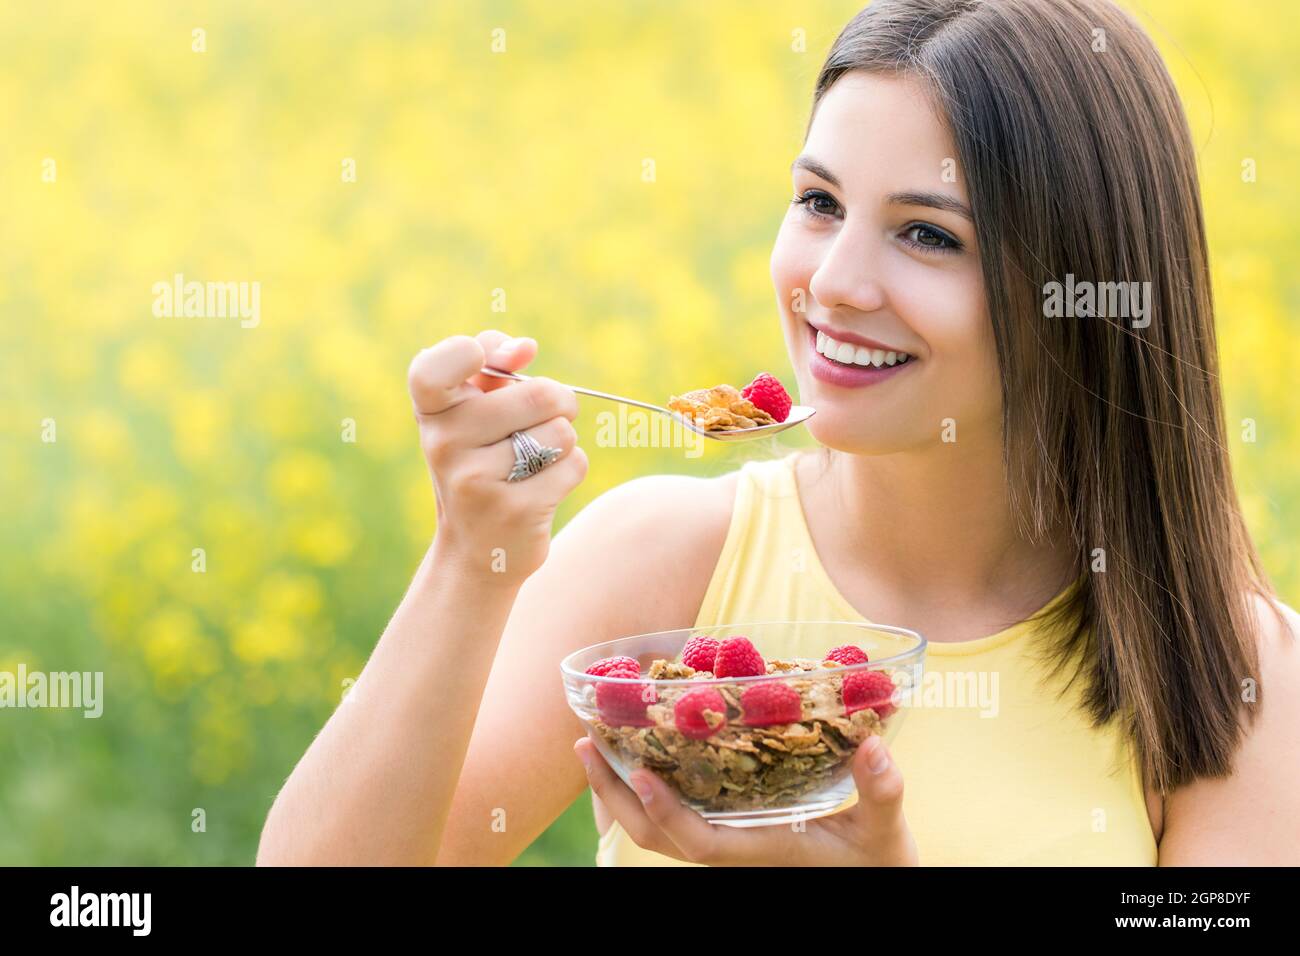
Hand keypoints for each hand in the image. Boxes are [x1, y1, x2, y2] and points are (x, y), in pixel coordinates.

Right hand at [409, 330, 587, 586]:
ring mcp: (475, 480)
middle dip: (560, 402)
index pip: (432, 369)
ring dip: (564, 442)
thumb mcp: (474, 409)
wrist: (476, 549)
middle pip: (539, 394)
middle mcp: (443, 444)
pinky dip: (570, 471)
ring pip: (562, 432)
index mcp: (431, 411)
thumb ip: (495, 363)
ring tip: (536, 460)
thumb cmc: (481, 460)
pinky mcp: (513, 510)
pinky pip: (573, 466)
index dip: (463, 354)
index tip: (482, 361)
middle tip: (546, 420)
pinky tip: (542, 488)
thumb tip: (524, 347)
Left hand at [575, 734, 916, 865]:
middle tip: (586, 744)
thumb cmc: (880, 862)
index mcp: (761, 852)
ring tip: (596, 746)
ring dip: (620, 792)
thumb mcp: (887, 829)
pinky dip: (647, 792)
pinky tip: (639, 757)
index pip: (699, 842)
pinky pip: (674, 820)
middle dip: (615, 795)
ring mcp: (727, 846)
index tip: (639, 774)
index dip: (666, 811)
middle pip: (656, 837)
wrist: (879, 884)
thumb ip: (882, 791)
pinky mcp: (730, 836)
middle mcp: (734, 852)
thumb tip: (875, 747)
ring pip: (657, 832)